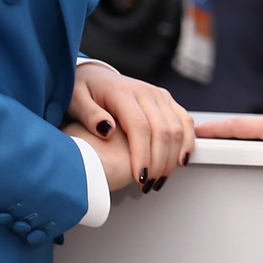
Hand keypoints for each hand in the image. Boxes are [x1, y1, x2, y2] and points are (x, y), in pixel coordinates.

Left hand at [68, 64, 194, 193]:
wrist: (94, 76)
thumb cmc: (82, 91)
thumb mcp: (75, 100)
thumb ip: (89, 114)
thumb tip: (107, 130)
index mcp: (123, 92)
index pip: (140, 127)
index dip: (142, 155)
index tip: (139, 178)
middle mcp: (146, 92)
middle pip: (163, 130)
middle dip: (159, 163)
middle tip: (149, 186)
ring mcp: (159, 95)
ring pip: (178, 128)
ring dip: (172, 158)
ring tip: (159, 180)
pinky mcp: (166, 100)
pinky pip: (185, 121)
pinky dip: (187, 142)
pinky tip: (180, 162)